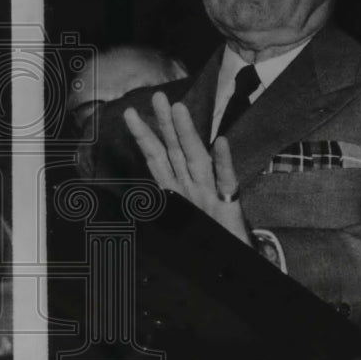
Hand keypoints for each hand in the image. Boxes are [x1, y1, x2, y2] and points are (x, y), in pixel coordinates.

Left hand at [124, 91, 250, 244]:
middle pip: (176, 150)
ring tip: (179, 109)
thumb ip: (160, 205)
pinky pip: (226, 183)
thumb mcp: (172, 220)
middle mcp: (192, 187)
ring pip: (197, 159)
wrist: (229, 262)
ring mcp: (210, 195)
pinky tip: (221, 143)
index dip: (143, 136)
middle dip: (165, 124)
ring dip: (187, 134)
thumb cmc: (203, 239)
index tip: (130, 114)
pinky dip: (223, 163)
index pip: (156, 159)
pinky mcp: (229, 207)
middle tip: (157, 97)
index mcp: (177, 190)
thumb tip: (138, 197)